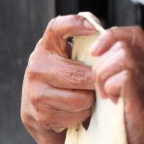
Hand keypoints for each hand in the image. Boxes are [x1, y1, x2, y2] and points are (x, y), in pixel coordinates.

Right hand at [21, 14, 98, 143]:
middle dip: (96, 83)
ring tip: (84, 98)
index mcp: (46, 47)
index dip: (76, 25)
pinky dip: (81, 116)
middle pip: (81, 75)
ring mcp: (34, 92)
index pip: (57, 27)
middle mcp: (36, 66)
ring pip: (81, 98)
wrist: (44, 119)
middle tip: (98, 86)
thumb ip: (85, 46)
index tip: (94, 28)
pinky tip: (74, 112)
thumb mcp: (71, 60)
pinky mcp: (39, 115)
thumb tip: (109, 33)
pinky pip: (76, 114)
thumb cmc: (66, 84)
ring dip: (89, 101)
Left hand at [88, 26, 143, 143]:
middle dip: (103, 61)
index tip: (95, 54)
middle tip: (100, 86)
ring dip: (104, 74)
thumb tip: (95, 58)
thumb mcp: (134, 96)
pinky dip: (109, 86)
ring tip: (104, 95)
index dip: (111, 36)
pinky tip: (109, 102)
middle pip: (125, 43)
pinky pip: (124, 76)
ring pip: (123, 57)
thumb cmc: (137, 133)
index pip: (134, 34)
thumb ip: (123, 75)